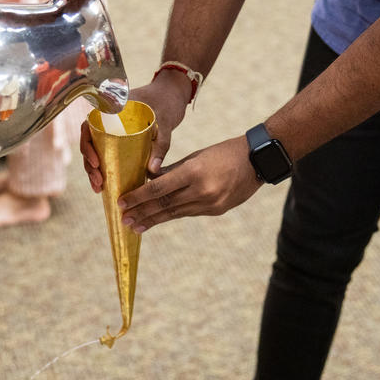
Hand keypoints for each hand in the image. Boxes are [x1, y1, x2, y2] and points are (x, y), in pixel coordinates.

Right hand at [79, 72, 190, 192]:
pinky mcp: (120, 138)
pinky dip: (105, 167)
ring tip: (99, 188)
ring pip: (96, 150)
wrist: (173, 92)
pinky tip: (105, 184)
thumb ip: (160, 145)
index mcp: (110, 109)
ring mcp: (112, 128)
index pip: (88, 127)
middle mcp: (106, 119)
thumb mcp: (165, 123)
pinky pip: (107, 152)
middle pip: (89, 142)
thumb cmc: (167, 102)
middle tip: (98, 182)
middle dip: (89, 165)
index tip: (96, 163)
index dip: (86, 146)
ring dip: (94, 170)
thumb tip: (153, 170)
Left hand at [116, 135, 262, 232]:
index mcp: (194, 172)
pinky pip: (188, 213)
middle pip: (164, 204)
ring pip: (175, 213)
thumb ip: (172, 170)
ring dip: (153, 220)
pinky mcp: (216, 210)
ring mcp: (210, 203)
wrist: (257, 161)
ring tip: (136, 226)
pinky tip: (158, 220)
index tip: (122, 203)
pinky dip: (171, 216)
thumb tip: (147, 180)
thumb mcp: (196, 157)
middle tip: (123, 220)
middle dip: (142, 213)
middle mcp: (202, 190)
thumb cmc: (223, 152)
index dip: (139, 197)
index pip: (159, 188)